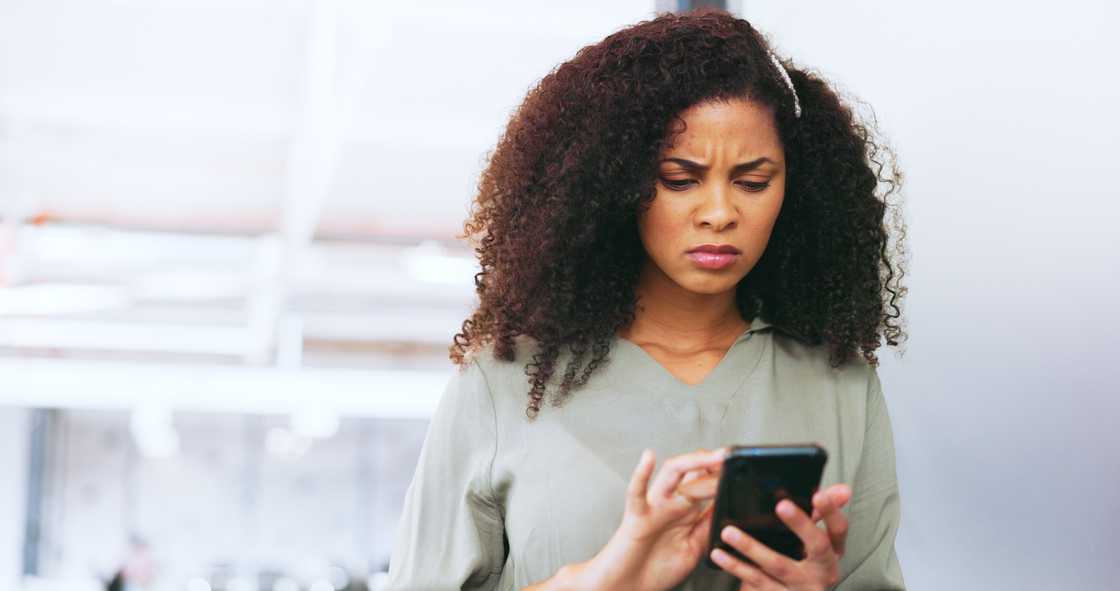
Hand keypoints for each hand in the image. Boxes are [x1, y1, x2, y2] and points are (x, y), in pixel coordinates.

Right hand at [577, 447, 726, 590]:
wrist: (627, 585)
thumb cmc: (655, 568)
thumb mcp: (693, 549)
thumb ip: (707, 528)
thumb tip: (728, 509)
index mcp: (685, 510)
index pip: (706, 483)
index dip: (723, 474)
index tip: (743, 466)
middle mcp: (671, 503)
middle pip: (694, 473)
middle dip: (714, 465)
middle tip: (733, 457)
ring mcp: (654, 506)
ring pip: (671, 474)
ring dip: (692, 462)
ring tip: (712, 456)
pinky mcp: (636, 516)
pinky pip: (637, 493)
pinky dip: (641, 475)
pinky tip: (647, 458)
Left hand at [709, 484, 851, 590]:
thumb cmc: (806, 564)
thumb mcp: (818, 542)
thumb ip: (823, 513)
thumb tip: (843, 489)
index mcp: (832, 552)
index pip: (839, 529)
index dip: (831, 511)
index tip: (818, 494)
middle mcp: (822, 572)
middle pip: (816, 546)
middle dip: (801, 524)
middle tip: (781, 505)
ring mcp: (801, 587)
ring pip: (778, 565)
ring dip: (753, 547)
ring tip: (730, 531)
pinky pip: (756, 581)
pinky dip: (736, 567)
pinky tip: (720, 554)